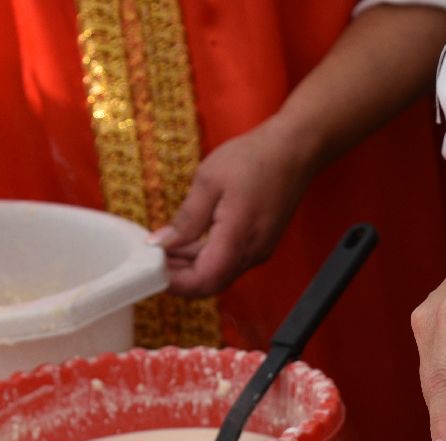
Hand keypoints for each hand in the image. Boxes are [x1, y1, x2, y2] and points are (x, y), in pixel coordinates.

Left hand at [153, 123, 310, 297]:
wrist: (294, 151)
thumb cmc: (254, 159)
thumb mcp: (209, 182)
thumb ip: (186, 219)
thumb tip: (161, 244)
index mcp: (238, 238)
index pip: (203, 280)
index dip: (175, 282)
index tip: (151, 269)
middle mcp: (252, 253)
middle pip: (210, 283)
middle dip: (179, 278)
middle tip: (151, 258)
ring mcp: (258, 251)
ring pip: (218, 274)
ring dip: (190, 267)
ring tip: (164, 248)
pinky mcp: (259, 244)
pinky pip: (228, 262)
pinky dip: (205, 258)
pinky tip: (188, 242)